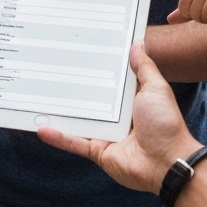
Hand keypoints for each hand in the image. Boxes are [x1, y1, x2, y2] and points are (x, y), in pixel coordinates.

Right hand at [37, 44, 202, 193]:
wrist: (168, 162)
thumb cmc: (166, 124)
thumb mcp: (156, 88)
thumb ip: (144, 67)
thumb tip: (136, 44)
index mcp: (132, 100)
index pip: (111, 80)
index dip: (99, 66)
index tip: (82, 51)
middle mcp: (118, 116)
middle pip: (91, 99)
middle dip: (74, 87)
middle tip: (52, 68)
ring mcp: (107, 134)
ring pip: (79, 120)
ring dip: (60, 112)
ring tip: (39, 97)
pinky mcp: (98, 151)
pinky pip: (75, 142)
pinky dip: (59, 137)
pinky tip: (41, 128)